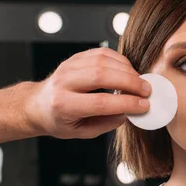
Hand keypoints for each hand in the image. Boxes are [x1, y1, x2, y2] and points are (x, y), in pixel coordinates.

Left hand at [24, 48, 150, 138]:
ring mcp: (69, 66)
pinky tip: (129, 72)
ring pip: (103, 61)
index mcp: (63, 105)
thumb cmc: (60, 120)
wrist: (38, 103)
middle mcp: (64, 82)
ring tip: (140, 82)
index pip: (100, 102)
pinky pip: (102, 53)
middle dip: (130, 82)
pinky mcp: (76, 57)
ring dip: (128, 70)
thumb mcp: (81, 131)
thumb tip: (129, 112)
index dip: (126, 103)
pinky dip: (120, 61)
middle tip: (147, 90)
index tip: (144, 105)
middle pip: (102, 76)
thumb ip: (106, 123)